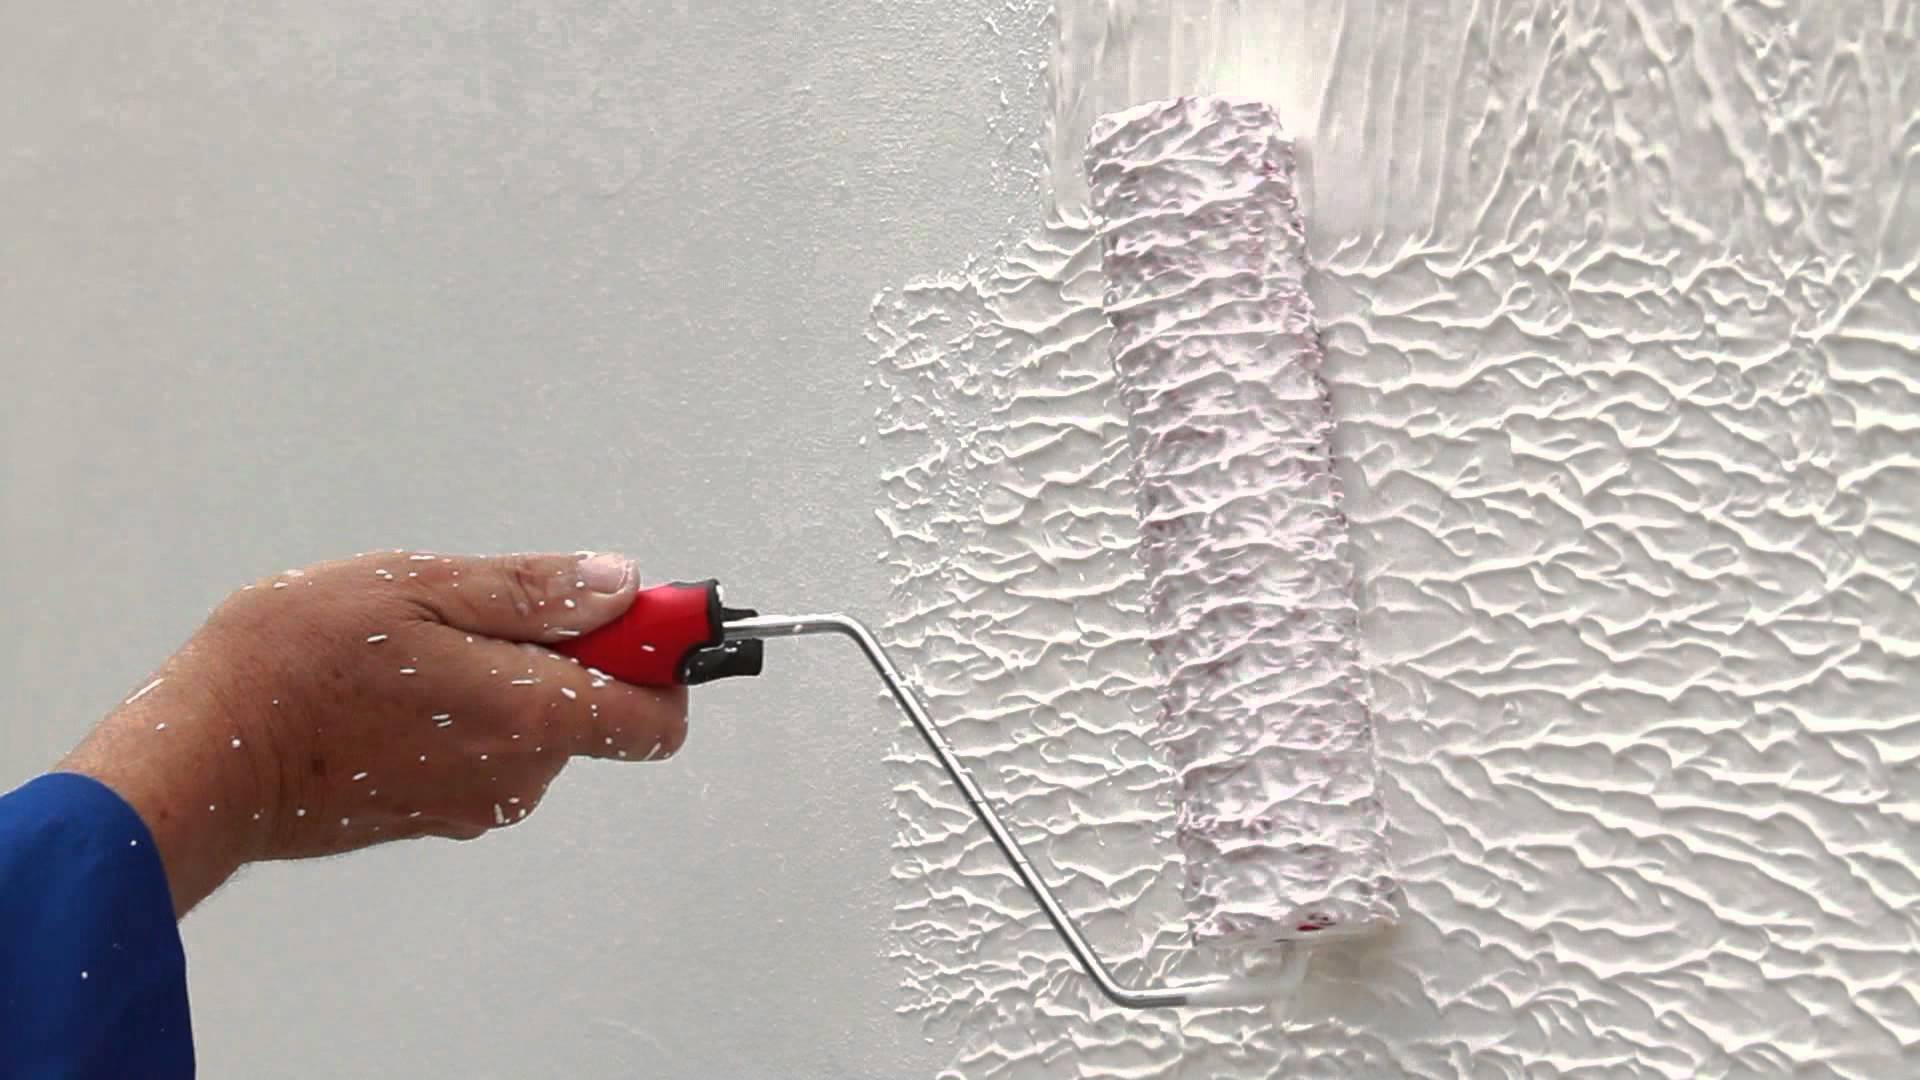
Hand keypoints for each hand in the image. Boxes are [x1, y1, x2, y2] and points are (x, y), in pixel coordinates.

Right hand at [59, 550, 689, 915]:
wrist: (200, 762)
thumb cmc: (295, 663)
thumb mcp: (417, 587)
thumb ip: (531, 592)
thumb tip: (622, 586)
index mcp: (531, 716)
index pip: (658, 714)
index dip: (661, 654)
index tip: (634, 609)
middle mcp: (520, 773)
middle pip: (598, 709)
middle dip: (568, 652)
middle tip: (479, 610)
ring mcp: (479, 801)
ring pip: (539, 726)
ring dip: (508, 679)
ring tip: (417, 647)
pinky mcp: (439, 814)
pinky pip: (490, 752)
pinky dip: (469, 714)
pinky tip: (398, 688)